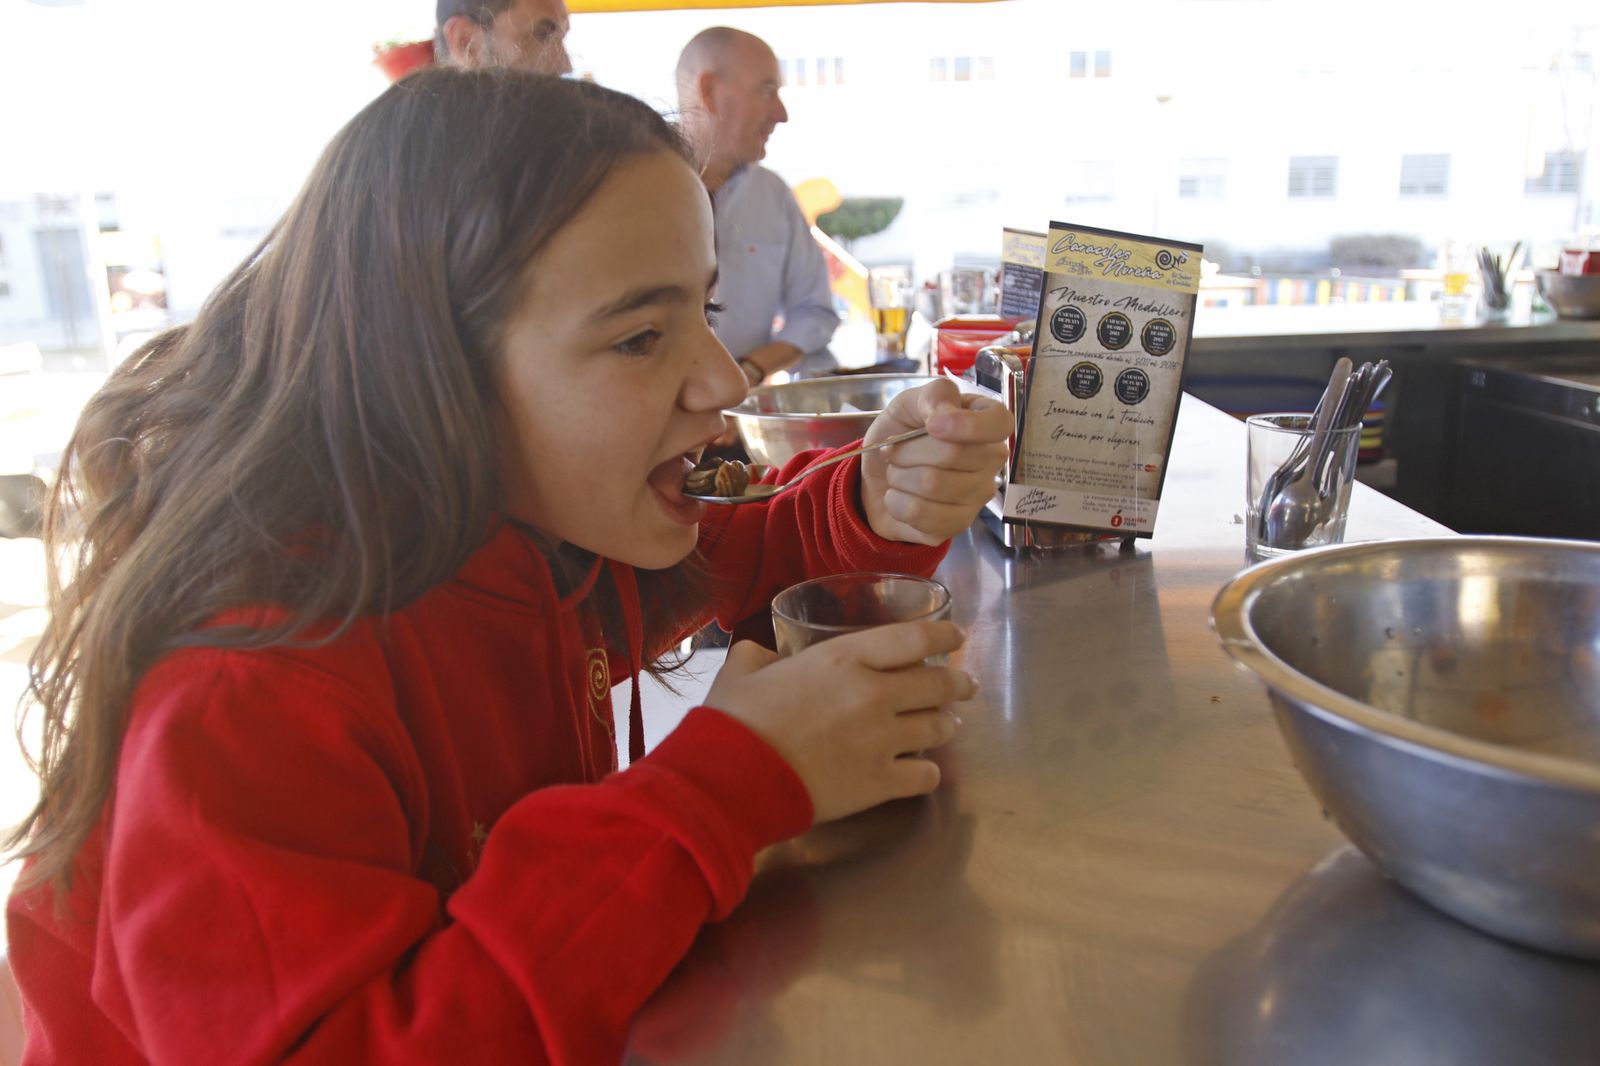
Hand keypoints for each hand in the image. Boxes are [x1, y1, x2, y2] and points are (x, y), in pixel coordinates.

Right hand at [703, 622, 975, 824]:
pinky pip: (925, 776)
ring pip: (938, 727)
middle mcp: (874, 693)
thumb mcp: (742, 670)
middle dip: (957, 683)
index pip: (913, 638)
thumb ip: (760, 656)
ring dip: (946, 725)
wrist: (735, 778)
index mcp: (844, 658)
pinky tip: (922, 773)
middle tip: (965, 686)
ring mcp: (882, 740)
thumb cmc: (736, 720)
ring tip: (946, 726)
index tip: (957, 635)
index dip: (943, 634)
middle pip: (937, 683)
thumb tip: (762, 655)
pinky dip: (928, 774)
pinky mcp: (880, 782)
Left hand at [859, 379, 1011, 545]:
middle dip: (908, 450)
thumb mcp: (909, 403)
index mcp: (986, 422)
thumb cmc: (900, 435)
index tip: (931, 425)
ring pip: (932, 484)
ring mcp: (978, 495)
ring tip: (898, 474)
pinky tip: (900, 497)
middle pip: (953, 453)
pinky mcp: (958, 524)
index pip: (1000, 423)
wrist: (876, 477)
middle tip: (895, 451)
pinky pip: (921, 513)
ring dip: (899, 476)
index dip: (965, 425)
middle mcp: (990, 460)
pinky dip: (896, 502)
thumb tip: (945, 413)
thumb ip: (933, 396)